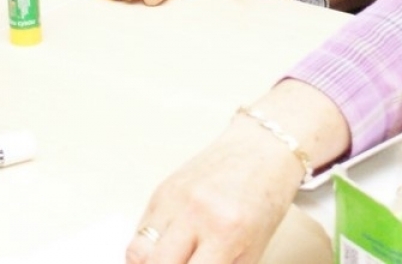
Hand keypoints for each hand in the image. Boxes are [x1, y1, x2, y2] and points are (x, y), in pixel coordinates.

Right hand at [128, 83, 349, 263]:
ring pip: (137, 250)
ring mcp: (174, 198)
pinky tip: (167, 246)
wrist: (262, 149)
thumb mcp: (253, 247)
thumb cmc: (264, 197)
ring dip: (149, 262)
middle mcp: (195, 212)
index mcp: (225, 231)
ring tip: (169, 260)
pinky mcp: (161, 190)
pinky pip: (141, 229)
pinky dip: (150, 245)